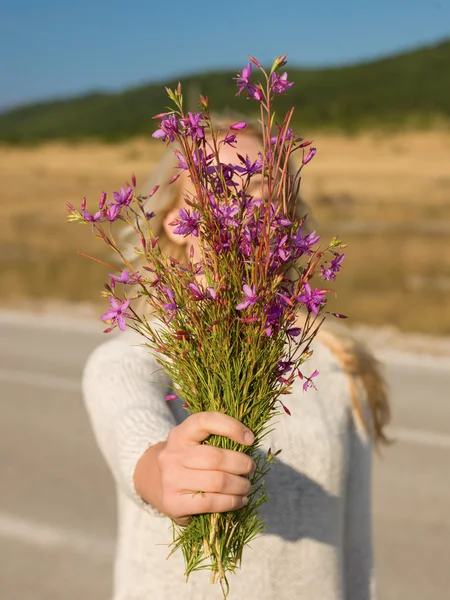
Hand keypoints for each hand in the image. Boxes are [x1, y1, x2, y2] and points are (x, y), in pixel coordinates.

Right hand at [134, 412, 254, 523]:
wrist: (152, 482)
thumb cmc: (185, 461)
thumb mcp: (192, 443)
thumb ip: (214, 440)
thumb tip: (248, 445)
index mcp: (180, 434)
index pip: (206, 421)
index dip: (231, 427)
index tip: (250, 439)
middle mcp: (172, 454)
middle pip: (216, 458)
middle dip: (242, 464)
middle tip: (250, 468)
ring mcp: (171, 480)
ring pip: (217, 481)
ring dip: (240, 485)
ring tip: (246, 486)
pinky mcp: (173, 503)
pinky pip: (211, 503)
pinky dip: (231, 502)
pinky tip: (239, 501)